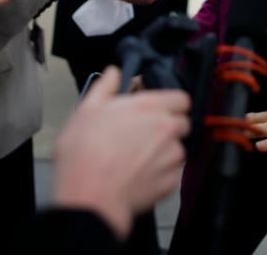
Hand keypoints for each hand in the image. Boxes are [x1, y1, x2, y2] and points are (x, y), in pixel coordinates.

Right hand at [53, 67, 189, 239]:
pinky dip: (160, 175)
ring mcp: (171, 158)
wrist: (89, 195)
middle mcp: (167, 129)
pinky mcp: (170, 184)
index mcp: (150, 107)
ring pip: (177, 150)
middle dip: (168, 127)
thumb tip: (114, 72)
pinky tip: (139, 177)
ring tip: (137, 159)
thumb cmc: (84, 150)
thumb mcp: (86, 109)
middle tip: (143, 134)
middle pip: (182, 124)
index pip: (181, 98)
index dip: (170, 103)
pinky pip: (172, 175)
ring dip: (164, 152)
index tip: (156, 110)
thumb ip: (105, 87)